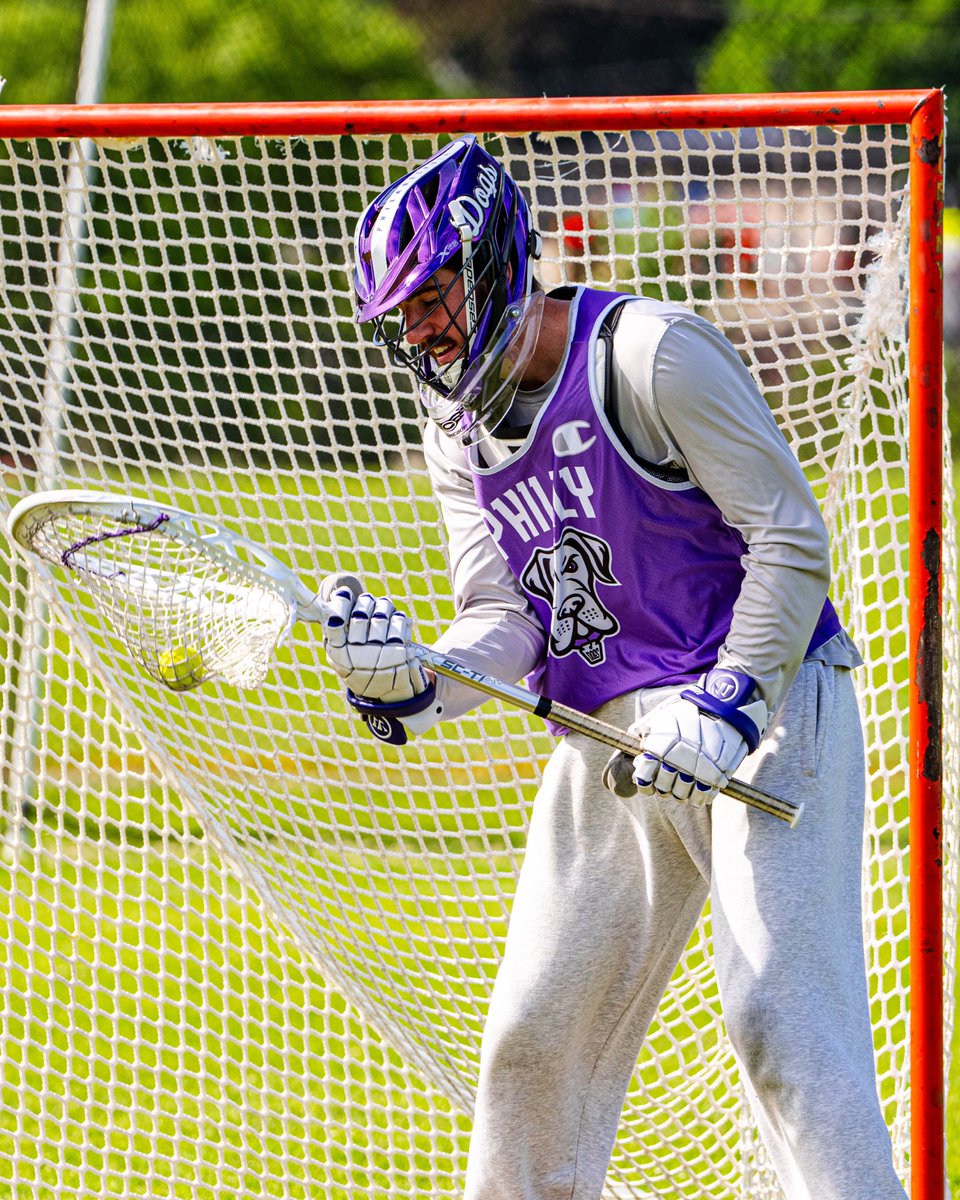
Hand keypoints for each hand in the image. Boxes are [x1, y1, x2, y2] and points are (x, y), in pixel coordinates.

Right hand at [322, 585, 427, 703]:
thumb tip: (340, 592)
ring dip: (385, 608)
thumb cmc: (366, 666)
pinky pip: (399, 621)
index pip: (335, 622)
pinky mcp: (400, 653)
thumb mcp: (345, 653)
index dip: (341, 604)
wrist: (392, 694)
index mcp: (338, 654)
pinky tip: (398, 623)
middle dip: (367, 603)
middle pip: (360, 615)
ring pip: (381, 615)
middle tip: (370, 604)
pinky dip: (400, 618)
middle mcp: (356, 656)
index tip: (345, 593)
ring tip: (385, 612)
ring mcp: (379, 656)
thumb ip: (339, 628)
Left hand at [630, 695, 748, 805]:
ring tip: (683, 783)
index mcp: (661, 748)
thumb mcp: (662, 716)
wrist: (723, 709)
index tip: (648, 780)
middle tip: (668, 780)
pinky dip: (699, 797)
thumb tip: (634, 744)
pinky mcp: (716, 777)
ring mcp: (697, 771)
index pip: (644, 778)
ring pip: (682, 796)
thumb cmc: (688, 713)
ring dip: (680, 793)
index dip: (644, 782)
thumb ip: (646, 731)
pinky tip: (698, 790)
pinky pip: (703, 797)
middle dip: (663, 787)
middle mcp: (677, 762)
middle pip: (663, 789)